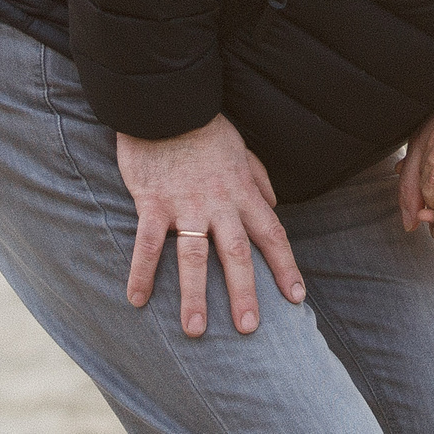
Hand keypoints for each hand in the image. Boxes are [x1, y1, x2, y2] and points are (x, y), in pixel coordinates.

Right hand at [116, 114, 304, 338]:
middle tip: (249, 328)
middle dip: (244, 292)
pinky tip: (137, 300)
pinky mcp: (152, 203)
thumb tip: (273, 204)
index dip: (285, 267)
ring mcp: (185, 205)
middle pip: (236, 254)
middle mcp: (219, 204)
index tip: (296, 297)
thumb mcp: (242, 148)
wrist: (168, 103)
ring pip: (193, 257)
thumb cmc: (205, 127)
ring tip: (195, 330)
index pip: (272, 234)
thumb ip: (259, 178)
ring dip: (194, 295)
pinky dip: (141, 272)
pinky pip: (147, 244)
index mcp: (243, 192)